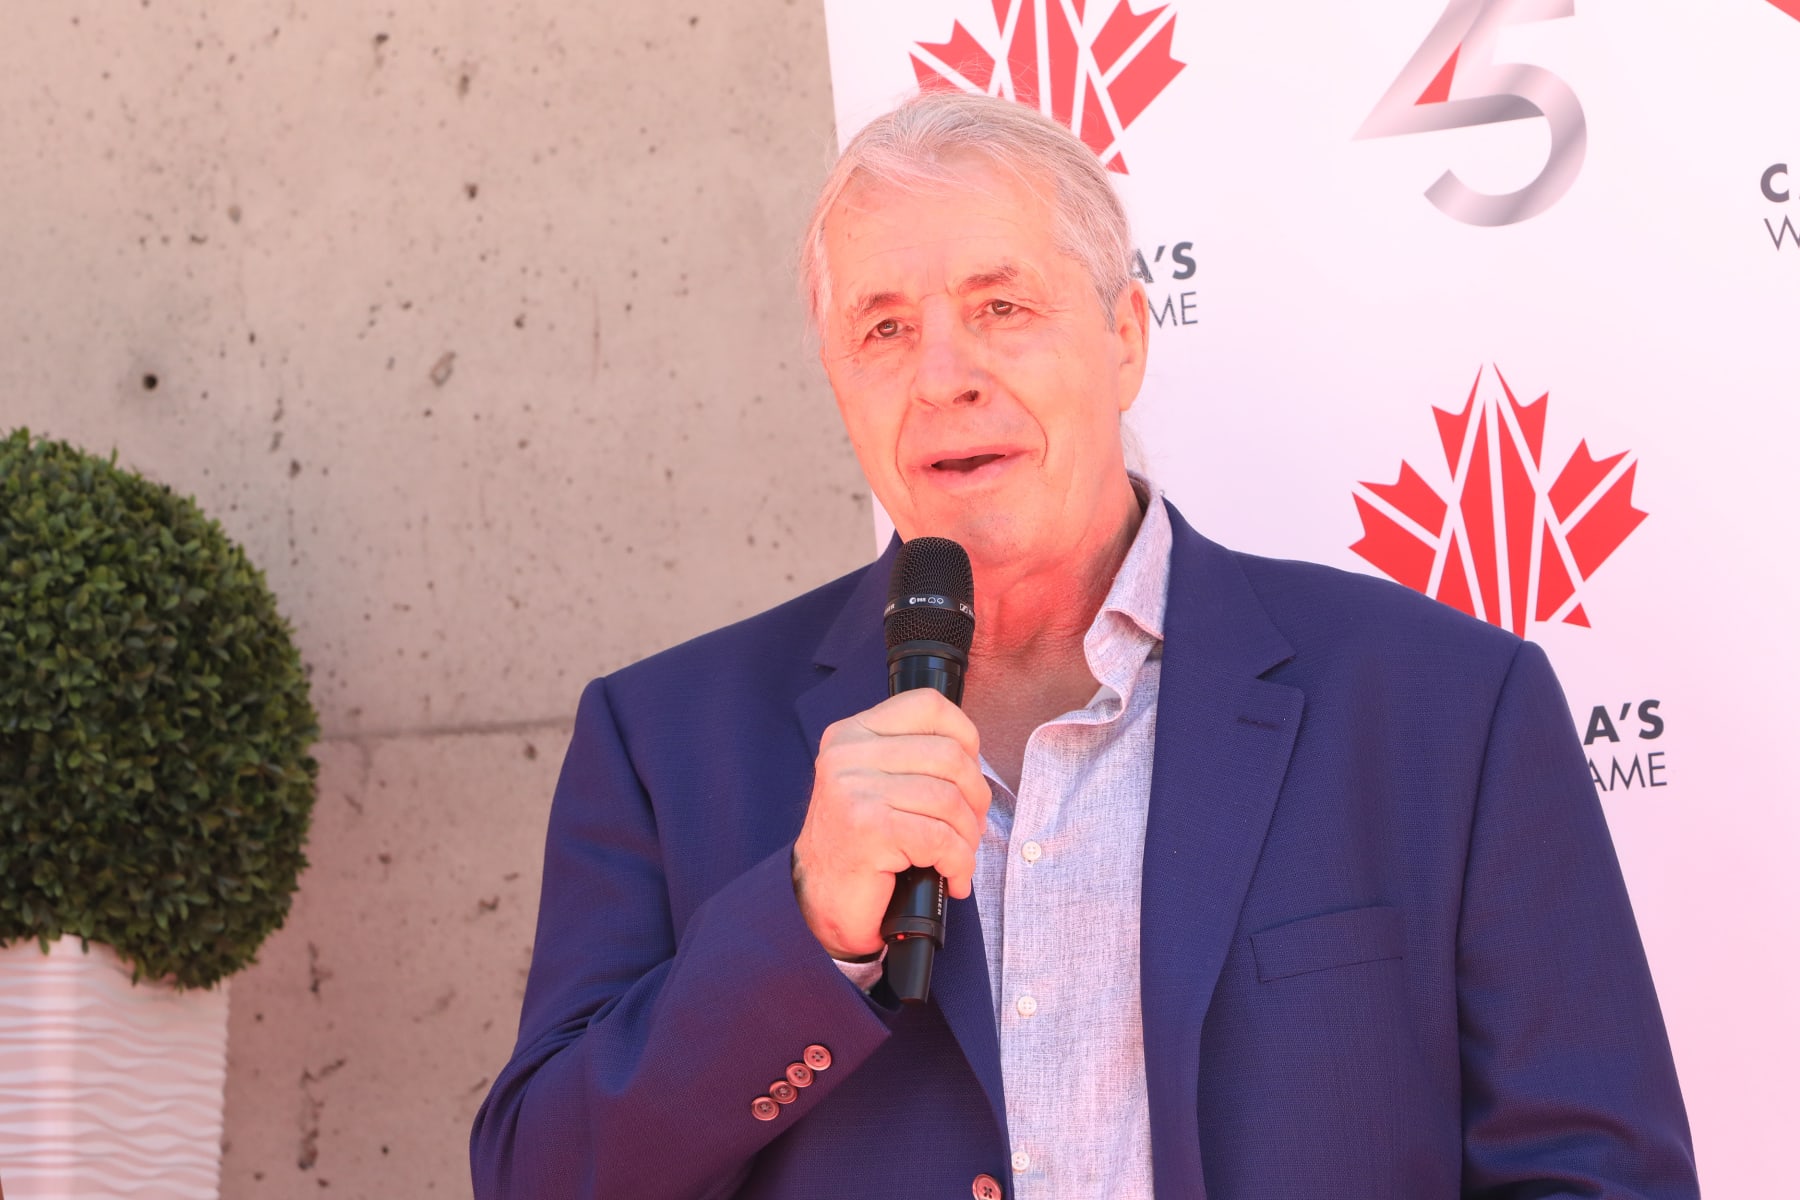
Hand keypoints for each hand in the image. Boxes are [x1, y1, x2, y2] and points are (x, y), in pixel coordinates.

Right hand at [792, 688, 989, 960]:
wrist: (824, 900)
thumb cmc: (861, 844)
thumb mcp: (879, 783)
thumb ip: (913, 757)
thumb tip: (976, 760)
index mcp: (852, 734)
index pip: (927, 705)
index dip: (966, 736)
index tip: (970, 773)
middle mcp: (848, 755)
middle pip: (949, 755)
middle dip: (975, 797)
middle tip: (970, 828)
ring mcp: (854, 790)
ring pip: (949, 799)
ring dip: (967, 837)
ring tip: (958, 856)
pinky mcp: (868, 829)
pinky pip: (941, 839)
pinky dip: (959, 863)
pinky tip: (952, 878)